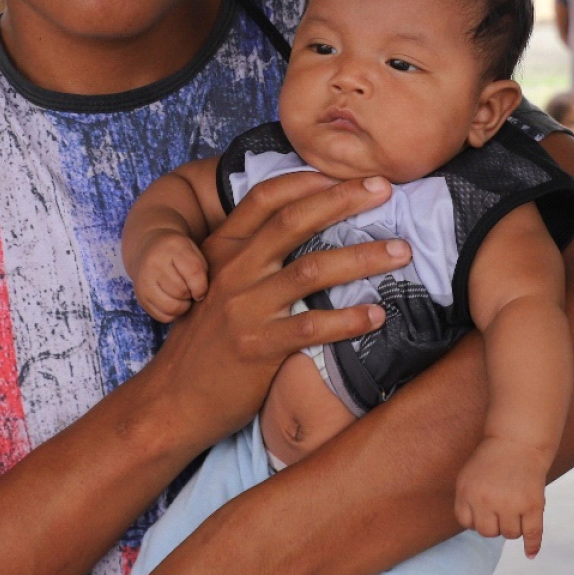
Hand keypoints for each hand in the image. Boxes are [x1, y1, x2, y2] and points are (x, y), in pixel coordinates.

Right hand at [135, 232, 209, 322]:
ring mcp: (143, 282)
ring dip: (183, 306)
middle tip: (190, 289)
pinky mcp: (141, 298)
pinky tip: (173, 300)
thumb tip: (199, 298)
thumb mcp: (193, 252)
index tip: (202, 288)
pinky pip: (163, 317)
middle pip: (181, 291)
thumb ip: (201, 271)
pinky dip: (173, 313)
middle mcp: (153, 264)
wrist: (148, 249)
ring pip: (171, 308)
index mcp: (172, 247)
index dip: (202, 286)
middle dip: (191, 294)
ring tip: (183, 296)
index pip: (193, 272)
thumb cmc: (179, 253)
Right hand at [142, 171, 398, 445]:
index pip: (264, 199)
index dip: (306, 180)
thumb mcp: (215, 290)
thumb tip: (300, 238)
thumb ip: (249, 262)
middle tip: (384, 190)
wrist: (172, 400)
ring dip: (363, 257)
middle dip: (343, 200)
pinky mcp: (258, 347)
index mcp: (222, 252)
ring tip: (401, 252)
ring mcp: (245, 309)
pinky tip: (378, 314)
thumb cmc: (203, 344)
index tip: (346, 174)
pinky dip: (349, 319)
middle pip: (294, 221)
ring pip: (313, 269)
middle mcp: (234, 273)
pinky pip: (313, 327)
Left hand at [453, 437, 548, 555]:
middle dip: (494, 524)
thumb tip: (475, 530)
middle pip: (488, 532)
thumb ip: (466, 502)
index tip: (484, 507)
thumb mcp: (468, 477)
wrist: (518, 442)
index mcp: (467, 492)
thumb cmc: (492, 461)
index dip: (476, 518)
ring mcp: (511, 503)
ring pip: (510, 534)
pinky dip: (532, 545)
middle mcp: (486, 500)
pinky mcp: (533, 504)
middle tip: (501, 508)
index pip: (467, 523)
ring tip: (516, 508)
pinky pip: (532, 533)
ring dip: (513, 526)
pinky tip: (530, 553)